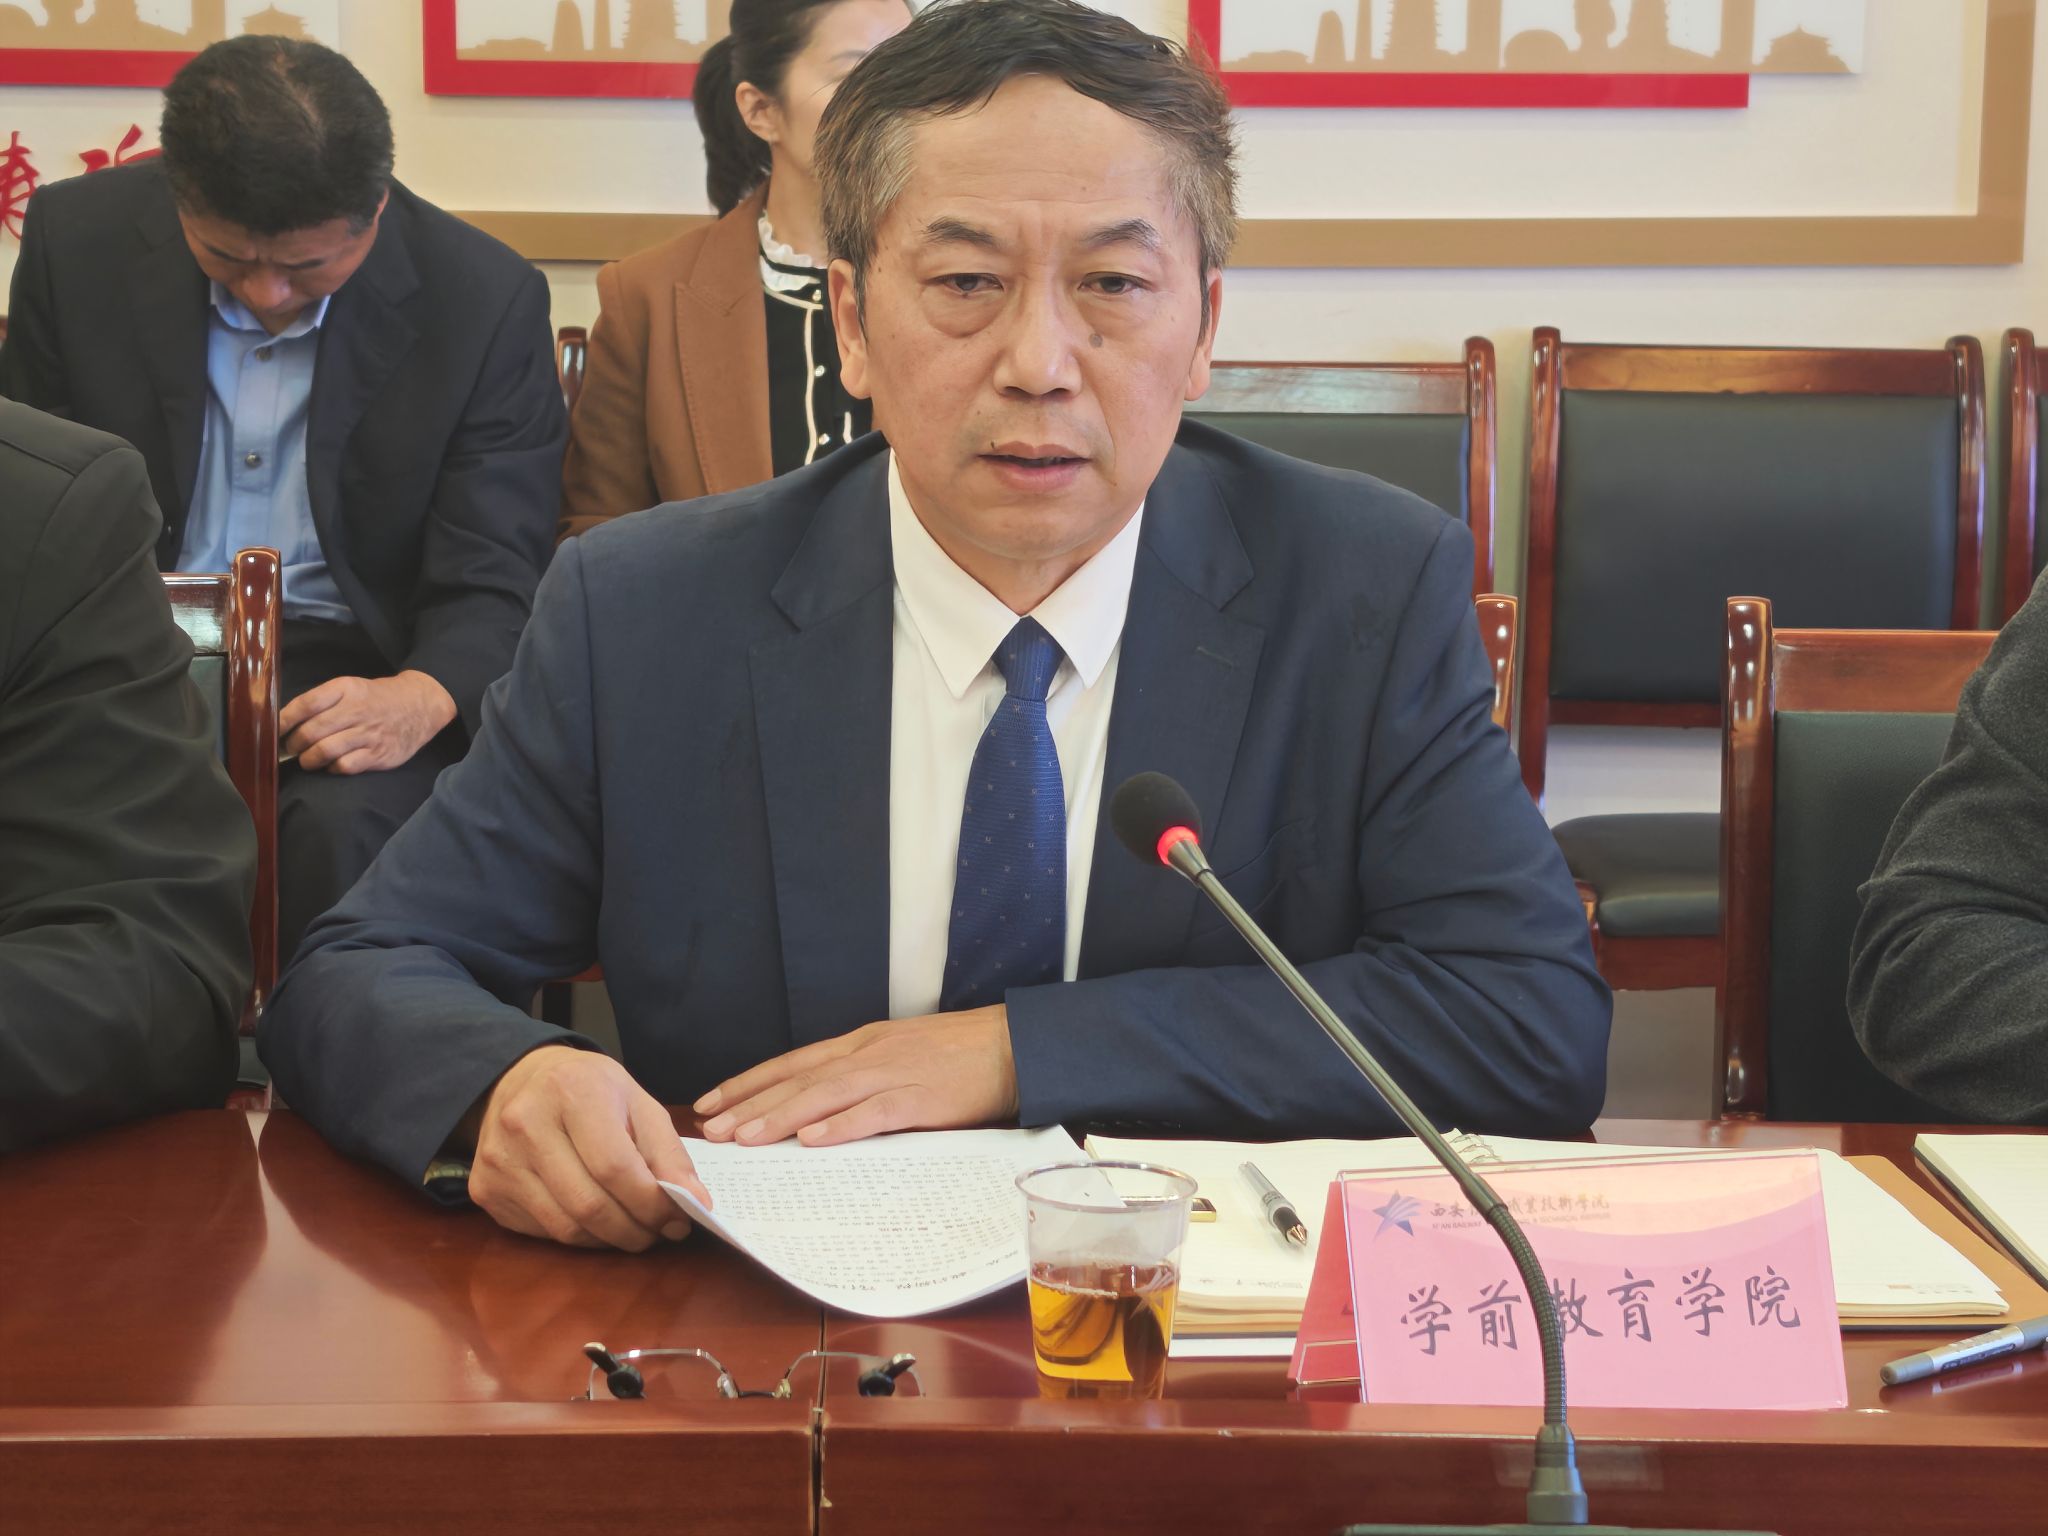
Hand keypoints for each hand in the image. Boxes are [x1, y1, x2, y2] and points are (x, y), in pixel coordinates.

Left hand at [280, 670, 457, 773]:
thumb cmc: (377, 698)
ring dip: (308, 760)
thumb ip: (322, 701)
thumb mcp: (351, 687)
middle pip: (311, 731)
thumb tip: (287, 722)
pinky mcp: (378, 754)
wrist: (420, 706)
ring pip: (325, 751)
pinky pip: (345, 766)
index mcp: (346, 689)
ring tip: (307, 760)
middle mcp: (357, 710)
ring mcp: (368, 734)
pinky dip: (332, 768)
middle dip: (294, 744)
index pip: (306, 704)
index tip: (276, 730)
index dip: (285, 720)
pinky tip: (332, 765)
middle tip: (291, 748)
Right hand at [467, 1046, 709, 1250]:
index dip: (651, 1204)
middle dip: (634, 1230)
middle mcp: (526, 1124)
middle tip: (658, 1233)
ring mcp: (499, 1160)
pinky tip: (594, 1221)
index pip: (615, 1167)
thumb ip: (668, 1152)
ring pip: (565, 1227)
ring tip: (633, 1231)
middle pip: (589, 1205)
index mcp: (572, 1091)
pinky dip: (578, 1235)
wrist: (517, 1079)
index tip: (679, 1220)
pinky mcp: (485, 1189)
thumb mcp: (637, 1102)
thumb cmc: (588, 1089)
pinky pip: (542, 1232)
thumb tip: (696, 1203)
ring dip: (608, 1240)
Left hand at [694, 1005, 1018, 1147]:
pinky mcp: (922, 1097)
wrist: (1017, 1044)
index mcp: (863, 1044)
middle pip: (799, 1079)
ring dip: (782, 1116)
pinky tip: (813, 1141)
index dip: (750, 1082)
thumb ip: (865, 1079)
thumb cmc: (962, 1056)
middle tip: (710, 1129)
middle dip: (751, 1104)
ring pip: (826, 1094)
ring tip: (745, 1137)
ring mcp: (894, 1073)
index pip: (793, 1063)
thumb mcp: (903, 1056)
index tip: (712, 1102)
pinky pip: (875, 1112)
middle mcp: (869, 1053)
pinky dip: (842, 1125)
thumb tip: (823, 1112)